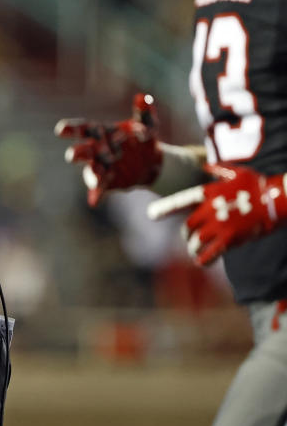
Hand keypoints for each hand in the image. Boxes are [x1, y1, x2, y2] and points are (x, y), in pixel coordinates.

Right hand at [56, 93, 162, 206]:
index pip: (83, 129)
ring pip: (90, 171)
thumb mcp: (148, 124)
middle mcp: (96, 150)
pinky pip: (100, 189)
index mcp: (100, 133)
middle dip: (77, 154)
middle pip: (82, 151)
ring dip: (92, 175)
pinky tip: (94, 201)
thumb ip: (144, 112)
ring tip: (96, 179)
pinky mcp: (108, 182)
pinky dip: (96, 195)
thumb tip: (143, 98)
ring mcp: (100, 167)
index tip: (60, 130)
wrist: (152, 163)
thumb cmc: (143, 140)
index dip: (71, 129)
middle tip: (73, 156)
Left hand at [147, 164, 286, 265]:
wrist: (276, 200)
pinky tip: (200, 262)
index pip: (182, 201)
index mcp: (209, 193)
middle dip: (187, 234)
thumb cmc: (257, 185)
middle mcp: (210, 210)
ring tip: (194, 251)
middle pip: (188, 226)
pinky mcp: (230, 239)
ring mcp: (219, 225)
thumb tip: (206, 164)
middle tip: (189, 238)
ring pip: (196, 241)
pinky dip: (203, 259)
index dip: (166, 209)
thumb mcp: (236, 172)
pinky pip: (211, 253)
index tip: (151, 216)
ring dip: (193, 248)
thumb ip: (218, 169)